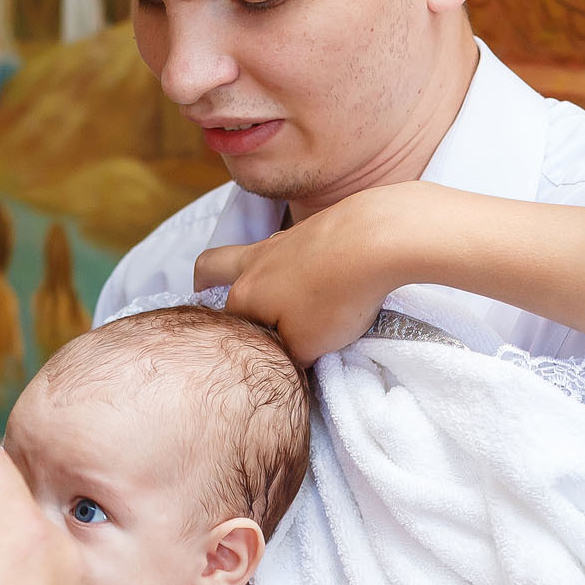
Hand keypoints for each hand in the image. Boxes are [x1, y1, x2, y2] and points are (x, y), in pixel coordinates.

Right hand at [193, 181, 443, 363]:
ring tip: (294, 299)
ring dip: (266, 275)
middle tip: (208, 292)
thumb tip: (290, 356)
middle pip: (213, 265)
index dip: (235, 336)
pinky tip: (328, 278)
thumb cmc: (336, 296)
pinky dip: (303, 263)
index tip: (253, 349)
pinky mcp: (317, 227)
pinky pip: (297, 248)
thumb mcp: (307, 347)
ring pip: (260, 256)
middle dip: (206, 280)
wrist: (379, 238)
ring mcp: (285, 240)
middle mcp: (256, 262)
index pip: (224, 321)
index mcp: (244, 294)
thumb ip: (288, 356)